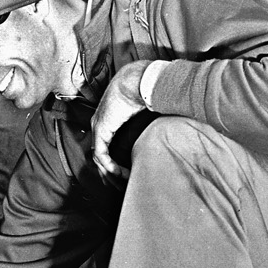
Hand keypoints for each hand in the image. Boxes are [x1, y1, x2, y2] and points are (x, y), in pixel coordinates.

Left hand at [91, 59, 151, 180]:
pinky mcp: (101, 130)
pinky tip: (122, 175)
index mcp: (110, 118)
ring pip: (99, 158)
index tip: (126, 174)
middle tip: (120, 186)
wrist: (141, 80)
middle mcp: (101, 123)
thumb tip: (169, 134)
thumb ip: (152, 124)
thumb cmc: (148, 91)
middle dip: (109, 173)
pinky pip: (101, 155)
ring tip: (124, 184)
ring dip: (111, 173)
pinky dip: (111, 167)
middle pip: (100, 154)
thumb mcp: (149, 112)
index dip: (114, 161)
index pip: (106, 145)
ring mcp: (98, 126)